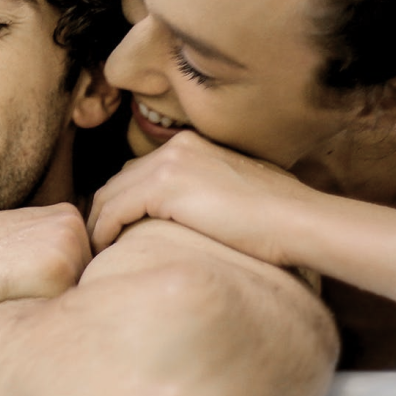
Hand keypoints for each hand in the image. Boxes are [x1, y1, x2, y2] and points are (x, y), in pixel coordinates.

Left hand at [87, 131, 311, 263]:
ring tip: (99, 251)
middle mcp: (176, 146)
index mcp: (193, 144)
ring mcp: (169, 163)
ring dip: (100, 222)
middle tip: (101, 240)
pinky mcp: (164, 187)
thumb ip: (214, 193)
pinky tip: (104, 250)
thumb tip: (206, 216)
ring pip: (111, 194)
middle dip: (107, 209)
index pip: (142, 170)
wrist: (296, 220)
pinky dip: (103, 230)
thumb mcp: (241, 192)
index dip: (126, 199)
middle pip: (121, 179)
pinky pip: (114, 210)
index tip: (120, 227)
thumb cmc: (280, 218)